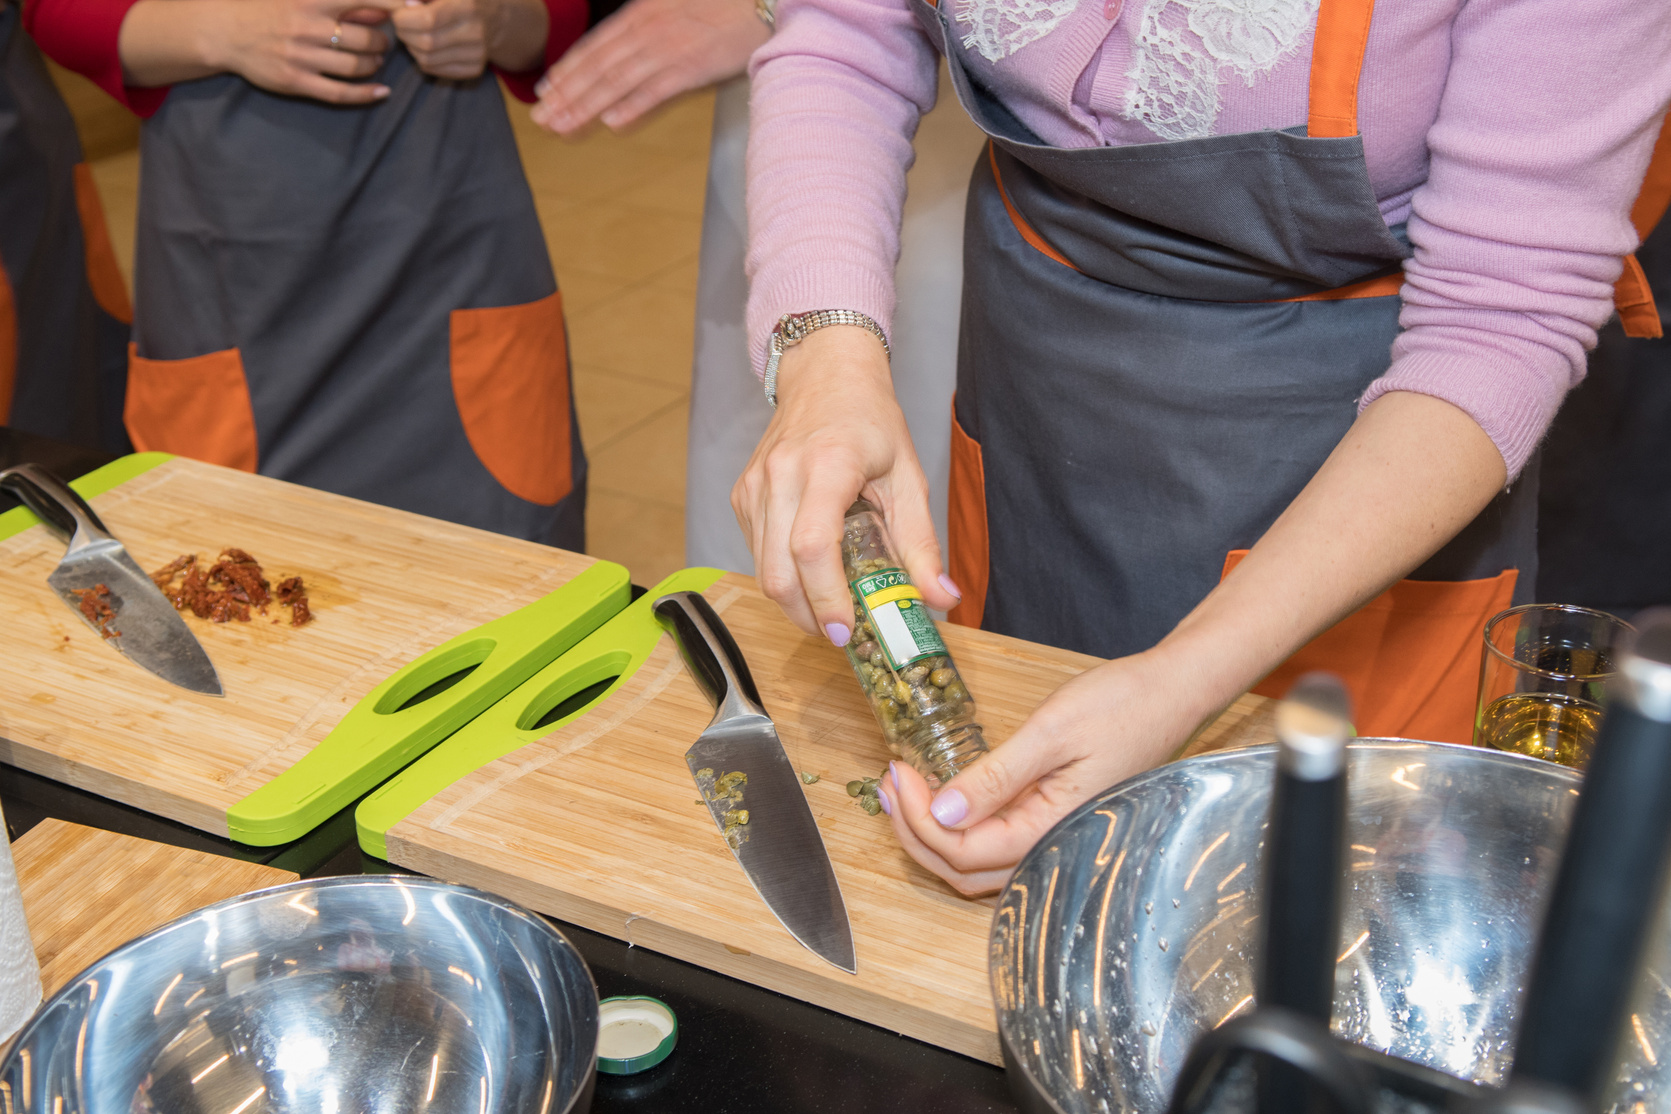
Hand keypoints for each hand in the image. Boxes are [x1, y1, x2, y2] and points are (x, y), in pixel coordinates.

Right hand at [120, 0, 403, 104]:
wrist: (225, 31)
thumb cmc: (271, 10)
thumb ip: (343, 3)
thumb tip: (381, 12)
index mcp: (311, 0)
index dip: (395, 2)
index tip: (419, 5)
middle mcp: (307, 27)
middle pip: (366, 40)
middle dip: (382, 42)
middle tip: (381, 42)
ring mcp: (301, 57)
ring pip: (356, 66)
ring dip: (374, 64)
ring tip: (373, 59)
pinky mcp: (295, 82)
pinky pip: (340, 93)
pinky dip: (366, 93)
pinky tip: (381, 92)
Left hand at [392, 0, 548, 78]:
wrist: (493, 17)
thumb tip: (403, 7)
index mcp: (467, 6)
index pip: (427, 20)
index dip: (405, 19)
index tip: (399, 14)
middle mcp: (476, 32)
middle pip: (426, 43)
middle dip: (404, 33)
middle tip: (402, 24)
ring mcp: (477, 54)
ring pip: (426, 60)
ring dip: (411, 46)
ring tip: (414, 33)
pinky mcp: (474, 69)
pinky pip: (433, 69)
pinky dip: (421, 58)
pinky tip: (426, 46)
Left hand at [529, 0, 766, 134]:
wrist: (765, 3)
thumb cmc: (724, 10)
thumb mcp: (676, 11)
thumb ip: (649, 32)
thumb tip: (628, 57)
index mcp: (643, 14)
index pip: (596, 46)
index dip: (568, 70)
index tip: (546, 90)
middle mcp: (648, 30)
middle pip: (598, 67)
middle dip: (566, 95)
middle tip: (542, 119)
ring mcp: (669, 48)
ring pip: (617, 81)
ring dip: (586, 106)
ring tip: (563, 127)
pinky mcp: (693, 66)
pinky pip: (656, 90)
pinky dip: (633, 106)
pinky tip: (612, 122)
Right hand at [730, 325, 958, 642]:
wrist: (826, 376)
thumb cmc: (870, 422)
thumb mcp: (909, 479)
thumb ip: (922, 545)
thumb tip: (940, 599)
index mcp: (828, 465)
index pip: (812, 547)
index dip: (826, 598)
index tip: (845, 630)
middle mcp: (782, 474)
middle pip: (778, 572)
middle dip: (808, 615)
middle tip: (841, 632)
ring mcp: (755, 485)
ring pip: (762, 570)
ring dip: (795, 602)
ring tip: (830, 605)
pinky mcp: (743, 495)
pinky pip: (757, 553)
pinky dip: (782, 573)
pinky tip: (811, 568)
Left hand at [872, 391, 1507, 896]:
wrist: (1173, 690)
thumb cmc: (1123, 703)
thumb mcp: (1051, 731)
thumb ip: (996, 777)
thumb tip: (943, 811)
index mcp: (1051, 827)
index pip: (964, 849)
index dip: (919, 820)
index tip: (897, 774)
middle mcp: (1052, 844)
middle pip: (963, 868)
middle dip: (915, 834)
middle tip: (889, 784)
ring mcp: (1053, 836)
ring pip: (977, 864)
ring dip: (933, 835)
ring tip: (903, 791)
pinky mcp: (1053, 820)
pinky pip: (996, 844)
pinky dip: (960, 828)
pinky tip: (943, 795)